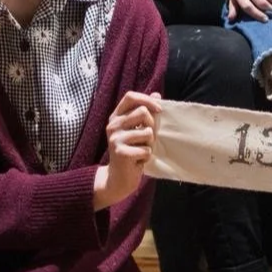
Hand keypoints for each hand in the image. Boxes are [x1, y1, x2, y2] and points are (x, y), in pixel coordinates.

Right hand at [96, 91, 161, 209]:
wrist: (118, 178)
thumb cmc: (131, 151)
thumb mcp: (137, 129)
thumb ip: (146, 112)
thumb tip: (157, 94)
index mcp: (116, 116)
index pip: (130, 97)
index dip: (147, 99)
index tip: (159, 109)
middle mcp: (112, 125)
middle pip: (143, 112)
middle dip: (151, 126)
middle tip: (146, 139)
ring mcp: (115, 139)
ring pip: (147, 132)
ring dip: (149, 144)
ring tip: (141, 151)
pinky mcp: (121, 153)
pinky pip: (146, 149)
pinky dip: (146, 157)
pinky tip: (137, 161)